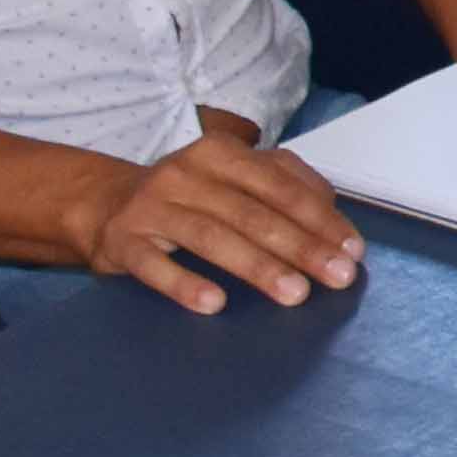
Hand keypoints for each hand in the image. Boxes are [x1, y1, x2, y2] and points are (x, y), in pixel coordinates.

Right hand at [75, 124, 368, 311]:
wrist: (104, 204)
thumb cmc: (190, 195)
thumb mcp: (234, 178)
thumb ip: (284, 188)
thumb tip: (334, 224)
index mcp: (221, 153)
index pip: (280, 186)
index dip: (320, 219)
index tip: (352, 251)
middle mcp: (185, 173)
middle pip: (251, 213)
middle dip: (300, 246)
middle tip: (337, 278)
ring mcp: (150, 206)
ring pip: (210, 236)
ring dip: (256, 266)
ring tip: (293, 294)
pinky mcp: (122, 240)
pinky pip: (153, 264)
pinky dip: (184, 283)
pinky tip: (213, 303)